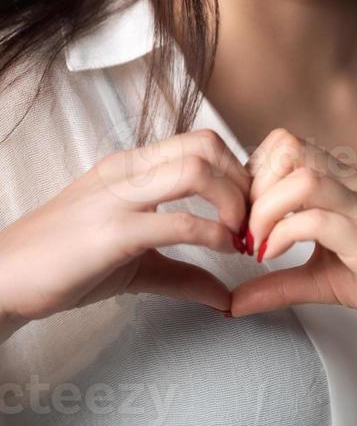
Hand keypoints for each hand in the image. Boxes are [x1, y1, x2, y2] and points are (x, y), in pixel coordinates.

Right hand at [0, 128, 250, 328]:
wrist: (5, 277)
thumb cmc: (65, 262)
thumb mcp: (135, 261)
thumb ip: (183, 272)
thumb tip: (225, 295)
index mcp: (132, 166)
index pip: (200, 141)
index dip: (236, 170)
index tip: (249, 206)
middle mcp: (128, 170)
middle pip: (206, 145)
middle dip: (242, 181)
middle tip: (252, 218)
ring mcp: (119, 196)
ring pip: (196, 169)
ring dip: (233, 201)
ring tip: (238, 234)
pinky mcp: (112, 232)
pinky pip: (177, 221)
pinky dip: (212, 234)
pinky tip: (221, 250)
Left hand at [229, 128, 356, 337]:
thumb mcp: (325, 278)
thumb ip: (280, 283)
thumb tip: (232, 302)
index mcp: (341, 182)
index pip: (285, 143)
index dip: (253, 172)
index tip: (245, 213)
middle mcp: (351, 183)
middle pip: (287, 147)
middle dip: (253, 186)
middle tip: (246, 227)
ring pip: (301, 177)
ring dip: (266, 209)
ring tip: (258, 242)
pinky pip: (318, 218)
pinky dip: (284, 235)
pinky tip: (273, 257)